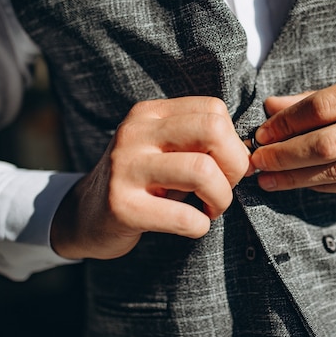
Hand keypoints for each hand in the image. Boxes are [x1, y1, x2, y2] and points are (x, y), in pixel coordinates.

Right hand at [51, 97, 249, 259]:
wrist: (84, 216)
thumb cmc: (141, 183)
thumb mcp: (164, 150)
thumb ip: (199, 143)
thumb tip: (251, 154)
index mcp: (150, 114)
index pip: (214, 110)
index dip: (234, 143)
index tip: (226, 168)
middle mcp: (135, 133)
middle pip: (213, 131)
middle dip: (235, 166)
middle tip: (225, 189)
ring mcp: (125, 168)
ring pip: (202, 171)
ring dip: (221, 199)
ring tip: (210, 209)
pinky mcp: (122, 206)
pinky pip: (183, 216)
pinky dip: (200, 226)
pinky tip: (192, 225)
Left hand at [250, 65, 335, 192]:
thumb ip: (319, 98)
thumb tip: (272, 108)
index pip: (324, 106)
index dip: (287, 123)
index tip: (263, 133)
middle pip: (329, 144)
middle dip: (286, 156)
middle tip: (257, 162)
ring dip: (298, 178)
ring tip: (269, 180)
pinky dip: (324, 186)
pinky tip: (302, 183)